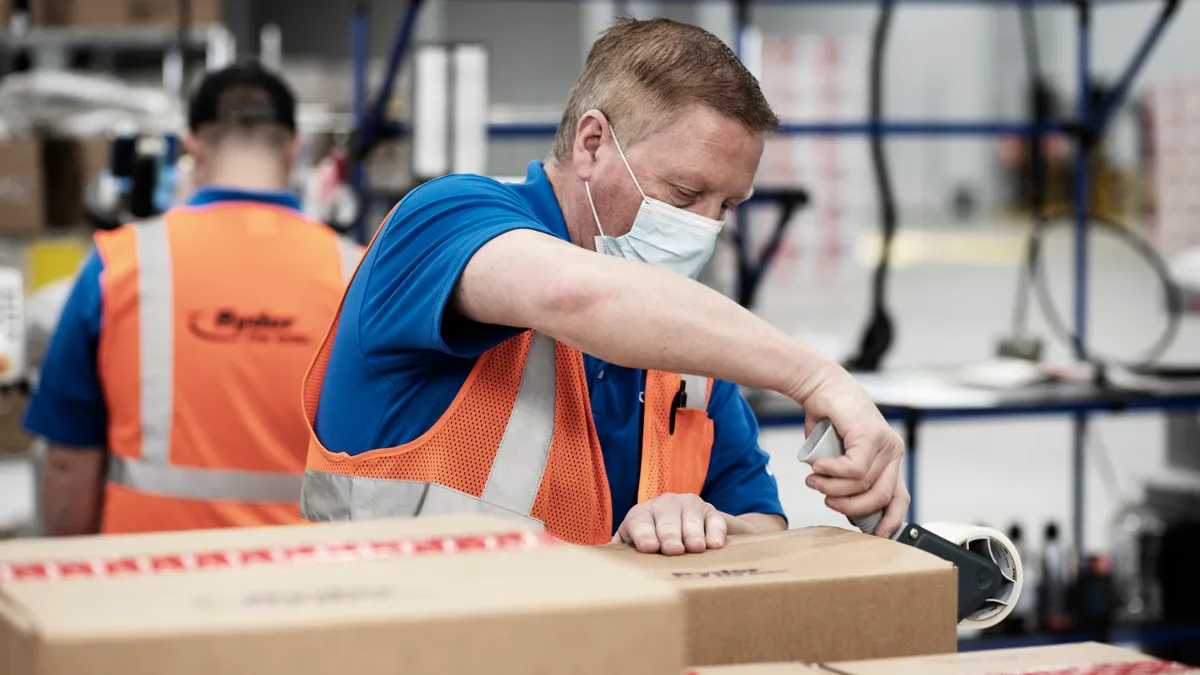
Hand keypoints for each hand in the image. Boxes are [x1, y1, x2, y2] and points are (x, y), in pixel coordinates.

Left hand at [612, 493, 757, 554]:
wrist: (688, 528)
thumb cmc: (653, 542)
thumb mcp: (634, 544)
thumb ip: (619, 552)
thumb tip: (597, 564)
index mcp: (641, 515)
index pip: (639, 521)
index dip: (643, 534)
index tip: (648, 547)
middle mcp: (665, 505)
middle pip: (666, 520)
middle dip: (670, 535)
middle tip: (673, 550)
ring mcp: (689, 505)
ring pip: (691, 519)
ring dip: (693, 534)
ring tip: (696, 548)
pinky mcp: (711, 512)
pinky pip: (714, 519)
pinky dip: (715, 531)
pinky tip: (715, 544)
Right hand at [794, 366, 908, 538]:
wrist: (821, 386)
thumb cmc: (827, 420)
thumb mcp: (839, 459)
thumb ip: (846, 481)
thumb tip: (845, 507)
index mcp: (889, 460)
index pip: (899, 498)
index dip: (888, 521)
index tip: (873, 535)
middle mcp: (892, 452)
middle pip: (880, 497)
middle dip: (850, 507)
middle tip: (827, 501)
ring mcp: (884, 443)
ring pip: (862, 484)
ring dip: (832, 488)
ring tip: (814, 480)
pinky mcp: (871, 436)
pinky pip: (853, 469)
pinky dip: (832, 472)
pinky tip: (818, 467)